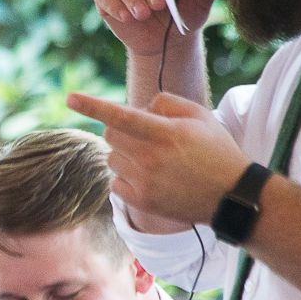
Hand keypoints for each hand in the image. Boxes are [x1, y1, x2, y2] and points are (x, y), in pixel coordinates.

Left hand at [66, 91, 249, 225]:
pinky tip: (149, 177)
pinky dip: (125, 177)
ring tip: (153, 159)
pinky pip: (115, 182)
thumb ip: (165, 103)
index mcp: (165, 133)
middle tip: (143, 134)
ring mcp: (144, 182)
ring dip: (125, 154)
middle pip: (110, 135)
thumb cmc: (215, 150)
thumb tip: (137, 108)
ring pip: (112, 158)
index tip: (69, 98)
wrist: (231, 195)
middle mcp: (151, 158)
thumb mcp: (199, 115)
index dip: (92, 105)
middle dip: (121, 130)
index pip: (121, 115)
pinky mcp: (141, 202)